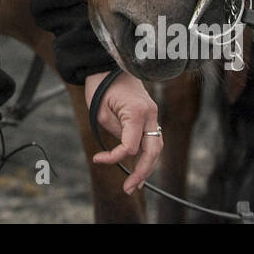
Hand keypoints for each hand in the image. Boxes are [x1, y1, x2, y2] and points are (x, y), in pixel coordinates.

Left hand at [84, 70, 161, 194]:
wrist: (108, 63)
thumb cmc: (100, 85)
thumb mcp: (100, 112)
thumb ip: (116, 133)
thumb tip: (126, 150)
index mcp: (136, 112)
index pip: (131, 146)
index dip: (114, 157)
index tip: (98, 159)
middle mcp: (150, 114)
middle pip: (153, 151)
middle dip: (142, 173)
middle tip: (129, 189)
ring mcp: (153, 114)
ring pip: (156, 147)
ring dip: (147, 167)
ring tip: (135, 184)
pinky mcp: (150, 115)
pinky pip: (152, 138)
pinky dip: (147, 154)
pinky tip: (140, 168)